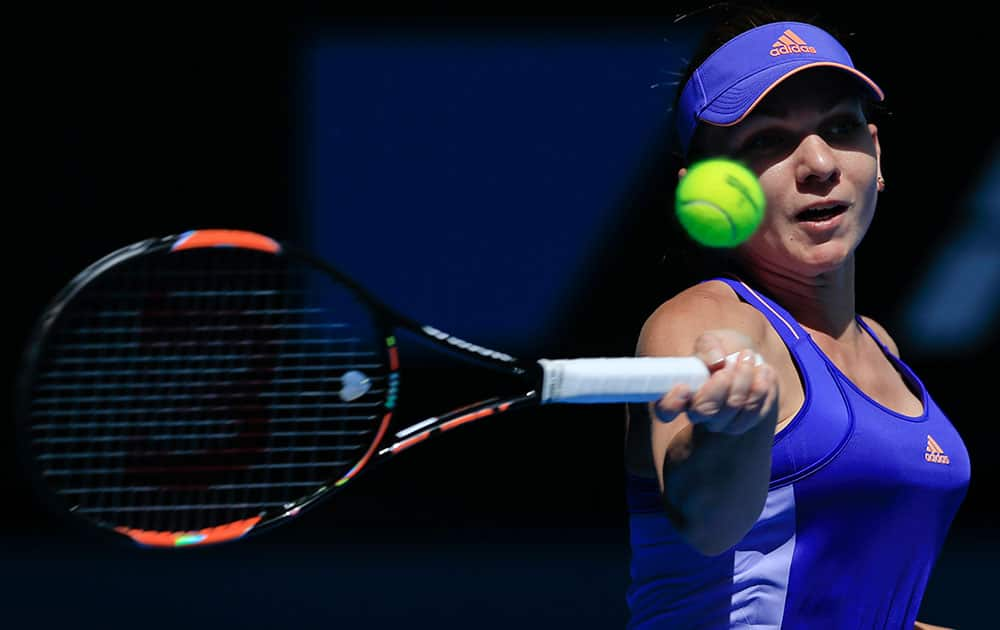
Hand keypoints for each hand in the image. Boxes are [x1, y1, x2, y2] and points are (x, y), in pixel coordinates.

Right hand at [653, 330, 777, 434]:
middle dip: (720, 387)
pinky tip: (764, 371)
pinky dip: (763, 388)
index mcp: (680, 393)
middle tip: (728, 366)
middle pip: (705, 411)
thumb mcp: (711, 340)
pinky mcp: (745, 422)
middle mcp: (698, 413)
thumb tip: (716, 361)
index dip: (672, 403)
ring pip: (733, 409)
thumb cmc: (721, 349)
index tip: (683, 387)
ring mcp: (722, 421)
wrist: (746, 359)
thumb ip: (708, 345)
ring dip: (744, 381)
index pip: (665, 409)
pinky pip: (756, 412)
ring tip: (749, 357)